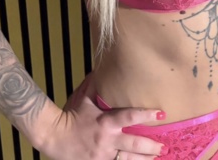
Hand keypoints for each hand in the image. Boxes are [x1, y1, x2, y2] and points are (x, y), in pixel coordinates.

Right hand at [39, 75, 166, 158]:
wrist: (54, 137)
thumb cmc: (72, 114)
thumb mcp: (84, 97)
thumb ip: (96, 85)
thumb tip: (104, 67)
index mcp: (105, 121)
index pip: (130, 117)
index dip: (146, 115)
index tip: (161, 113)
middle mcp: (107, 140)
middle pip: (134, 144)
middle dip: (151, 146)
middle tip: (163, 146)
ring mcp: (103, 155)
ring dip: (144, 159)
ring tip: (157, 157)